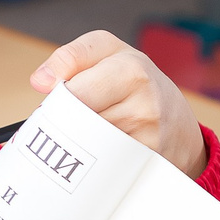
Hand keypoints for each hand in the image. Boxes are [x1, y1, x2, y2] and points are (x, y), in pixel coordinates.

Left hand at [31, 32, 206, 177]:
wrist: (179, 126)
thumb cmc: (136, 84)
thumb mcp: (109, 53)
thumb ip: (71, 57)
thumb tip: (40, 81)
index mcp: (131, 69)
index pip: (72, 92)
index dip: (57, 99)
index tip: (58, 100)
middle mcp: (144, 103)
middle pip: (76, 120)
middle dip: (66, 121)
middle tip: (72, 118)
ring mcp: (148, 137)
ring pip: (85, 145)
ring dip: (79, 142)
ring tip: (92, 130)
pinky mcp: (145, 164)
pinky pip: (101, 166)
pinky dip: (94, 160)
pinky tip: (103, 150)